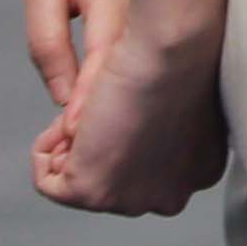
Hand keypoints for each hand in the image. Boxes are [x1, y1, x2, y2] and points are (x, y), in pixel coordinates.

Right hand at [31, 22, 224, 215]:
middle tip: (98, 107)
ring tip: (89, 108)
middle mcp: (170, 197)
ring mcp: (131, 200)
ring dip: (70, 143)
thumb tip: (131, 144)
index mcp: (200, 174)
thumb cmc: (181, 57)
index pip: (146, 173)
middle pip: (111, 181)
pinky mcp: (91, 193)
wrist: (172, 46)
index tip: (117, 106)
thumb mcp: (182, 100)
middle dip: (93, 146)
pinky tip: (70, 119)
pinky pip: (47, 181)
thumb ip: (166, 130)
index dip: (118, 136)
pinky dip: (46, 148)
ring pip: (78, 181)